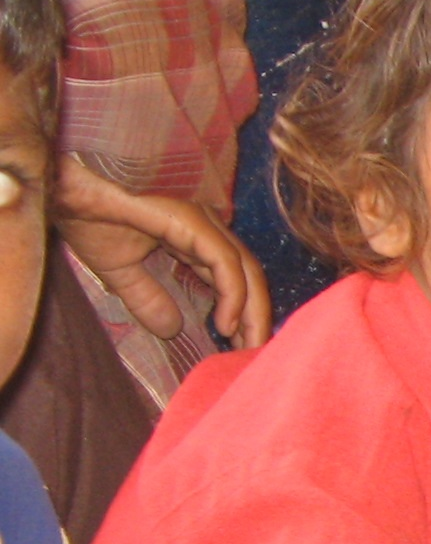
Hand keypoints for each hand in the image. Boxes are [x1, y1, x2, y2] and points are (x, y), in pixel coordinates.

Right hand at [54, 156, 271, 348]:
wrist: (62, 186)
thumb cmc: (86, 216)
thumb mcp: (119, 270)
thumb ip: (147, 298)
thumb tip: (170, 330)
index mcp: (192, 238)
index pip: (233, 279)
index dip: (243, 314)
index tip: (241, 349)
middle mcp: (206, 228)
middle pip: (248, 277)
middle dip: (256, 320)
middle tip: (254, 356)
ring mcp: (202, 222)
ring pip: (244, 271)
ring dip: (252, 315)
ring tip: (247, 349)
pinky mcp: (193, 220)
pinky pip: (224, 263)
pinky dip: (232, 296)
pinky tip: (226, 326)